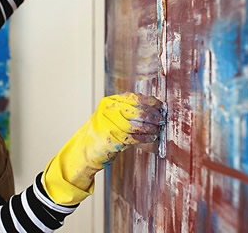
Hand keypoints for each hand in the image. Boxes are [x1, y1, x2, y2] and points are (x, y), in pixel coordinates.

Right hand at [43, 93, 162, 204]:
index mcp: (110, 102)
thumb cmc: (101, 132)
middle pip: (138, 110)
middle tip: (162, 119)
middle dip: (153, 115)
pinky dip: (146, 137)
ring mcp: (110, 125)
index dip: (151, 102)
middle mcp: (109, 111)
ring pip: (138, 124)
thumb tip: (152, 108)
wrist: (85, 149)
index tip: (160, 106)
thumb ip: (127, 109)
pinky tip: (151, 137)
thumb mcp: (111, 115)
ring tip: (158, 129)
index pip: (135, 98)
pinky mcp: (113, 139)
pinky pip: (135, 137)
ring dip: (151, 127)